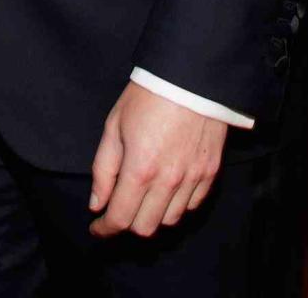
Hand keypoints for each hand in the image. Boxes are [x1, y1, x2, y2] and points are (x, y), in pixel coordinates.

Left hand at [89, 82, 226, 238]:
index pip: (121, 217)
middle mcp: (168, 181)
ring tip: (142, 199)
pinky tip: (166, 190)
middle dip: (127, 224)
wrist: (189, 77)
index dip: (105, 228)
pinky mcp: (210, 173)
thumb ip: (104, 169)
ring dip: (152, 216)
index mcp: (140, 168)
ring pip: (170, 220)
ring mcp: (192, 179)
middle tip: (118, 209)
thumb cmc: (147, 97)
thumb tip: (97, 203)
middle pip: (146, 227)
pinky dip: (176, 205)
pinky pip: (191, 205)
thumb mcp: (114, 126)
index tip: (97, 228)